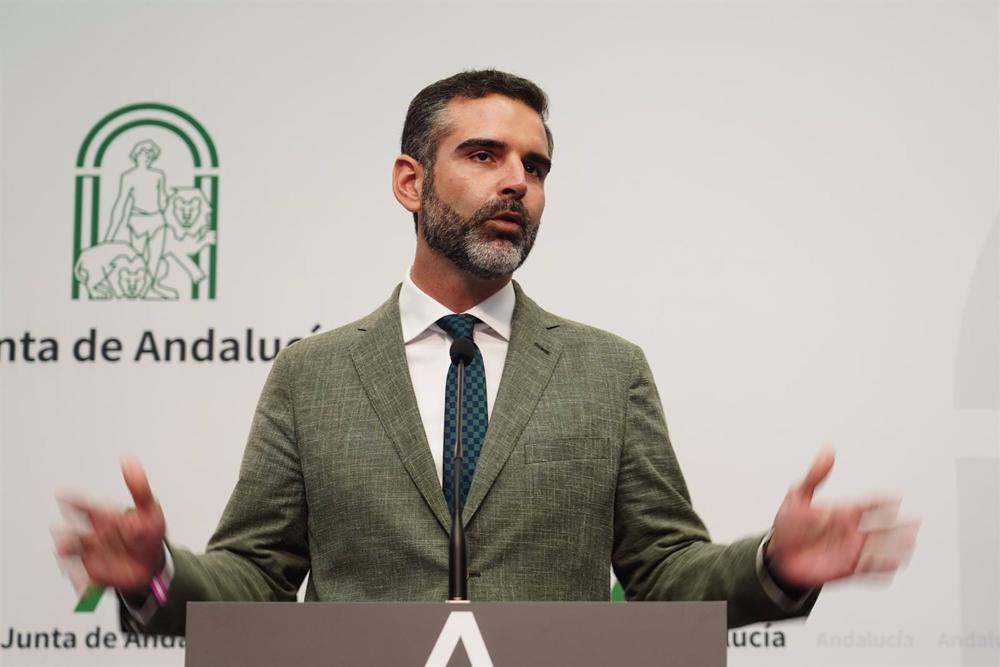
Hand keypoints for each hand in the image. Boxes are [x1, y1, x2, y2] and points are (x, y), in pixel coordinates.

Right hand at [53, 458, 166, 594]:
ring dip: (67, 552)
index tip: (63, 495)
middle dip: (66, 532)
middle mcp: (93, 534)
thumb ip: (138, 486)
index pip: (84, 506)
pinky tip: (80, 581)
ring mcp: (92, 553)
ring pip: (74, 553)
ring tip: (63, 550)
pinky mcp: (94, 572)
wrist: (154, 562)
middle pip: (75, 531)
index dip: (74, 501)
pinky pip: (82, 576)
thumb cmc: (149, 532)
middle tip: (60, 530)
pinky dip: (79, 579)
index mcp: (104, 517)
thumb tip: (128, 459)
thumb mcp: (149, 507)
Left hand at [766, 448, 917, 589]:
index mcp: (844, 511)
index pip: (869, 504)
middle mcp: (852, 530)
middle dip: (898, 525)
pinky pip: (869, 570)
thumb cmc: (789, 524)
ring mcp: (852, 550)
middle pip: (882, 527)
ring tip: (910, 544)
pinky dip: (882, 567)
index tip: (896, 498)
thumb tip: (828, 450)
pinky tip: (894, 565)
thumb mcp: (798, 496)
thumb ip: (815, 475)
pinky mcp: (847, 568)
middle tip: (915, 521)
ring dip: (895, 546)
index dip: (882, 502)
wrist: (779, 554)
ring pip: (880, 548)